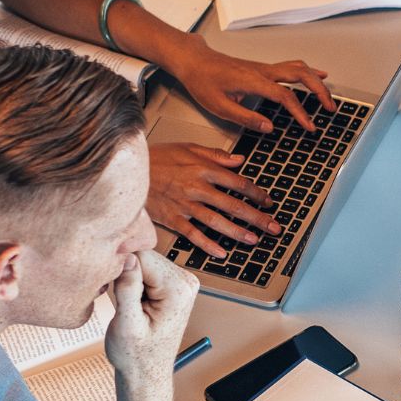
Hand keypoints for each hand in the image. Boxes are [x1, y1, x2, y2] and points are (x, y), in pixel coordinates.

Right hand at [105, 248, 197, 387]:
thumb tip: (127, 256)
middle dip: (127, 274)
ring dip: (130, 279)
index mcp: (178, 289)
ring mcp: (182, 281)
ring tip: (130, 306)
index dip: (121, 269)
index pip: (142, 255)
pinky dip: (135, 283)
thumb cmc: (135, 356)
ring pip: (144, 261)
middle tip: (124, 305)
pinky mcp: (173, 284)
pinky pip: (147, 270)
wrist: (145, 373)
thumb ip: (128, 289)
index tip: (113, 291)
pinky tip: (134, 304)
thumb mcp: (126, 324)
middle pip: (145, 255)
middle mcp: (186, 280)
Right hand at [147, 142, 282, 258]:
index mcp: (203, 169)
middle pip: (232, 204)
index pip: (237, 182)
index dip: (256, 193)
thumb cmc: (156, 158)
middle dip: (256, 217)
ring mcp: (184, 205)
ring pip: (216, 221)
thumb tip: (239, 160)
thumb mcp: (187, 148)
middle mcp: (197, 188)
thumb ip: (215, 155)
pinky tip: (222, 252)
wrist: (127, 171)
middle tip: (273, 227)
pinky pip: (193, 234)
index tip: (268, 201)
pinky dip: (207, 244)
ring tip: (253, 240)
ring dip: (237, 232)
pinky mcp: (171, 219)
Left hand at [165, 38, 333, 134]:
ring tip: (328, 96)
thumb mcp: (219, 106)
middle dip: (319, 91)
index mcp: (254, 81)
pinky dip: (308, 72)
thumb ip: (245, 118)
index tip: (310, 126)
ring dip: (316, 81)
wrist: (195, 61)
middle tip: (330, 107)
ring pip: (299, 68)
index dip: (300, 112)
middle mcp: (263, 71)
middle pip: (301, 76)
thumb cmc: (203, 81)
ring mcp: (265, 68)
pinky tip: (318, 75)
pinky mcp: (263, 68)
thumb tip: (269, 127)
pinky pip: (292, 67)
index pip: (285, 96)